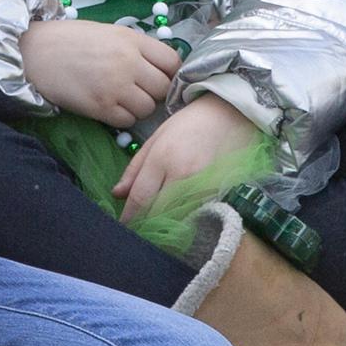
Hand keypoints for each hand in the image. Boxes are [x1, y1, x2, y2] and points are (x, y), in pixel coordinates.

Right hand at [19, 19, 179, 127]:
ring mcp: (115, 86)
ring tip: (123, 100)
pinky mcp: (100, 107)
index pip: (173, 62)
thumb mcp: (110, 33)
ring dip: (140, 108)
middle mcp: (129, 63)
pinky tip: (111, 108)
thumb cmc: (71, 40)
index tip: (161, 77)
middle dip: (156, 93)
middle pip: (164, 88)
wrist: (34, 52)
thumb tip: (162, 68)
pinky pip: (127, 121)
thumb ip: (137, 49)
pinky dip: (123, 118)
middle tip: (141, 92)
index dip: (171, 73)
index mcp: (133, 40)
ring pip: (148, 108)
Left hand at [113, 95, 262, 226]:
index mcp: (162, 159)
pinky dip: (185, 218)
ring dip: (165, 224)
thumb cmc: (188, 125)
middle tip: (138, 229)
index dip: (129, 216)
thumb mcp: (155, 140)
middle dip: (145, 225)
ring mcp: (202, 185)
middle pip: (157, 213)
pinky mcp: (217, 191)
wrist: (228, 116)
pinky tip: (179, 216)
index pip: (140, 198)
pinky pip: (195, 213)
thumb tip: (117, 194)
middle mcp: (182, 175)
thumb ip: (135, 169)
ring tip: (158, 225)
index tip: (123, 226)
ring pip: (177, 218)